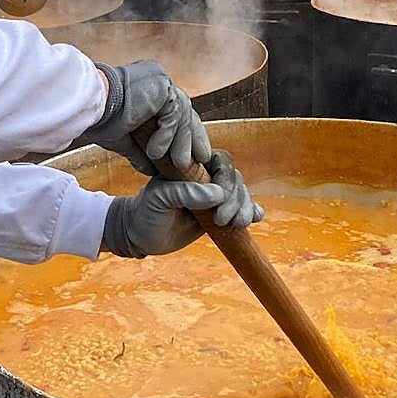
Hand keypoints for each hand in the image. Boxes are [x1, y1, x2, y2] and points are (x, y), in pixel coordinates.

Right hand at [82, 60, 210, 174]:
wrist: (87, 104)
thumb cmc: (98, 118)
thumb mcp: (123, 139)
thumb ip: (140, 151)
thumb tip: (150, 170)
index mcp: (150, 88)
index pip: (175, 111)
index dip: (184, 134)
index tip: (193, 155)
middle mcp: (158, 79)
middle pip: (184, 110)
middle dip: (192, 138)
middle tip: (199, 160)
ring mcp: (161, 79)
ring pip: (181, 114)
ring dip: (181, 142)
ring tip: (180, 165)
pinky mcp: (161, 84)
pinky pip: (172, 114)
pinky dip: (167, 135)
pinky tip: (156, 152)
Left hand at [101, 150, 262, 257]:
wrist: (140, 235)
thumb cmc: (146, 213)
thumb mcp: (160, 201)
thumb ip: (185, 193)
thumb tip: (217, 195)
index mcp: (192, 166)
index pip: (221, 162)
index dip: (226, 180)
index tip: (219, 201)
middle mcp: (206, 178)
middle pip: (236, 181)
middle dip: (236, 200)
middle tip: (221, 221)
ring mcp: (213, 196)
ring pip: (242, 195)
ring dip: (245, 208)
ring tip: (239, 224)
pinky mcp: (218, 213)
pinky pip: (242, 209)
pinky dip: (252, 212)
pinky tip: (257, 219)